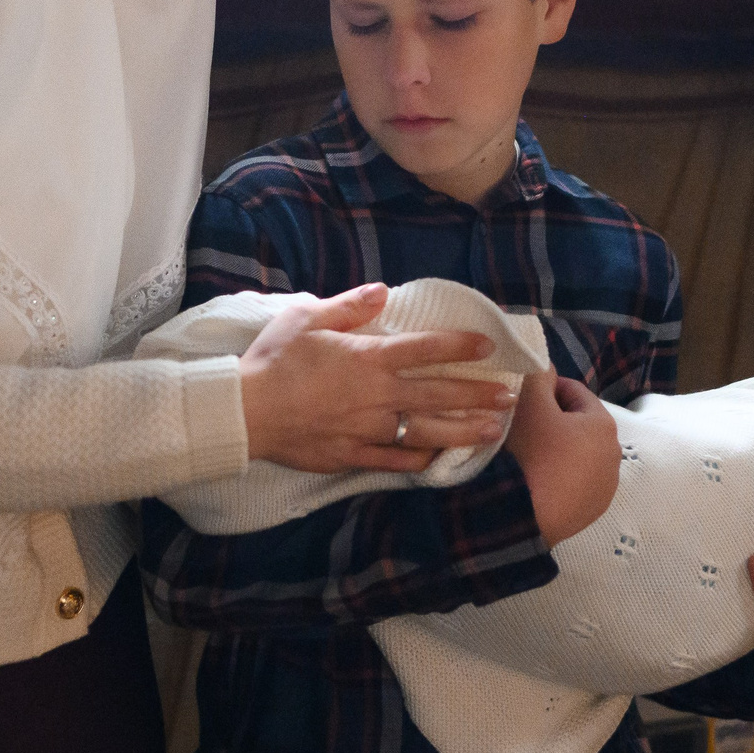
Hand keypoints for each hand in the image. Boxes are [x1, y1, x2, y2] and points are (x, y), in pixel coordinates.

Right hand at [237, 284, 516, 474]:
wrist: (245, 412)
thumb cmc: (273, 360)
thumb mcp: (306, 317)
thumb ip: (348, 306)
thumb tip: (381, 291)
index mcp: (369, 357)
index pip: (427, 348)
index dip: (460, 345)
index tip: (487, 346)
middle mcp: (378, 394)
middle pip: (439, 393)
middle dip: (477, 394)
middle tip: (509, 397)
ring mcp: (368, 429)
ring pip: (427, 430)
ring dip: (463, 430)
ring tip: (493, 432)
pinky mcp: (353, 456)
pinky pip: (394, 461)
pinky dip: (419, 460)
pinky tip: (439, 459)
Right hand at [503, 370, 620, 543]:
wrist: (526, 518)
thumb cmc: (532, 454)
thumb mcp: (529, 405)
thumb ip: (538, 376)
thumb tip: (544, 363)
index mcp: (603, 424)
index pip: (573, 391)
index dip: (544, 390)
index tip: (521, 400)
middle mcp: (615, 453)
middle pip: (577, 423)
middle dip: (553, 421)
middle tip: (521, 428)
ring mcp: (607, 485)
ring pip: (577, 454)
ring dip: (558, 450)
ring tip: (529, 457)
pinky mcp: (594, 509)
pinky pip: (577, 481)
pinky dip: (561, 477)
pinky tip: (540, 481)